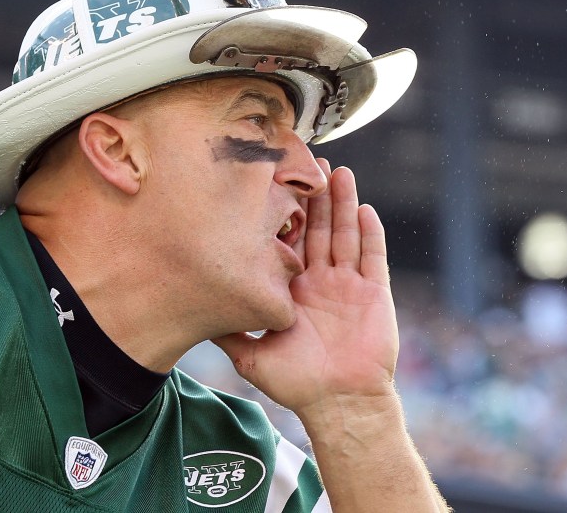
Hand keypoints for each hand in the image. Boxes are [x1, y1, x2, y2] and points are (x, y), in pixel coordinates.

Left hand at [213, 160, 398, 416]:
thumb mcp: (250, 354)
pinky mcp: (374, 293)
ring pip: (346, 234)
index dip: (286, 214)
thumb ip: (228, 330)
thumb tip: (193, 309)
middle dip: (315, 196)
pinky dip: (370, 234)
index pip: (290, 242)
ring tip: (339, 173)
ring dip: (343, 204)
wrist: (337, 404)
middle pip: (319, 228)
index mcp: (294, 289)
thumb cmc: (295, 383)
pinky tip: (365, 210)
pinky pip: (373, 258)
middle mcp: (321, 281)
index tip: (276, 184)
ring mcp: (349, 285)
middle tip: (309, 161)